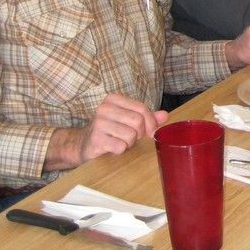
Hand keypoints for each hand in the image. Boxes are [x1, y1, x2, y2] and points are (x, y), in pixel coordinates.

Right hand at [44, 94, 168, 170]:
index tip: (150, 132)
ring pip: (130, 135)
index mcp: (114, 99)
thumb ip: (148, 117)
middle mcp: (104, 108)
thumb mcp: (129, 120)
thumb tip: (165, 115)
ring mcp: (98, 123)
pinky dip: (121, 150)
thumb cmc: (111, 130)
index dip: (151, 122)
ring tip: (119, 141)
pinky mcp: (95, 139)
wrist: (84, 144)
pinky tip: (112, 147)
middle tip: (130, 136)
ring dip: (129, 143)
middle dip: (139, 133)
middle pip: (137, 121)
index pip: (142, 108)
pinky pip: (121, 146)